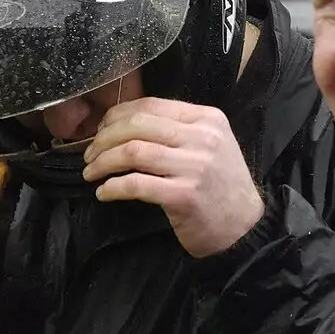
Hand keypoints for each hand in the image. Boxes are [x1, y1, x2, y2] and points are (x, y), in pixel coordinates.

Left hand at [81, 97, 263, 257]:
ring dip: (103, 162)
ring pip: (133, 152)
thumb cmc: (221, 187)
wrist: (245, 228)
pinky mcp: (184, 195)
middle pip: (137, 125)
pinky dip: (113, 187)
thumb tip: (124, 124)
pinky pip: (136, 184)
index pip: (151, 105)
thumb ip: (177, 130)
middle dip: (104, 138)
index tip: (100, 130)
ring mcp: (194, 166)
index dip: (116, 115)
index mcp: (207, 119)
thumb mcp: (209, 146)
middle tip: (90, 154)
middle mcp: (202, 137)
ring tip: (91, 172)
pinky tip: (104, 193)